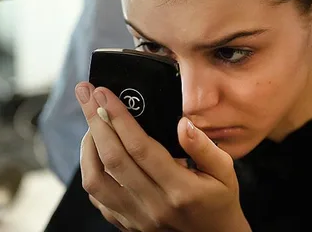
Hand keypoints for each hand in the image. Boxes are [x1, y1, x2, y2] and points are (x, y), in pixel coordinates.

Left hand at [76, 82, 250, 231]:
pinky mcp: (125, 223)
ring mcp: (135, 217)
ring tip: (91, 121)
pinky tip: (95, 151)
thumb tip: (182, 123)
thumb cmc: (219, 202)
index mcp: (179, 189)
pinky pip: (96, 197)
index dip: (119, 116)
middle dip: (95, 120)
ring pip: (95, 179)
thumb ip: (204, 147)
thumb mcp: (225, 172)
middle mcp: (152, 204)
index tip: (105, 93)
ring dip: (87, 145)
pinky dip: (90, 169)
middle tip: (86, 93)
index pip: (140, 147)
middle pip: (112, 158)